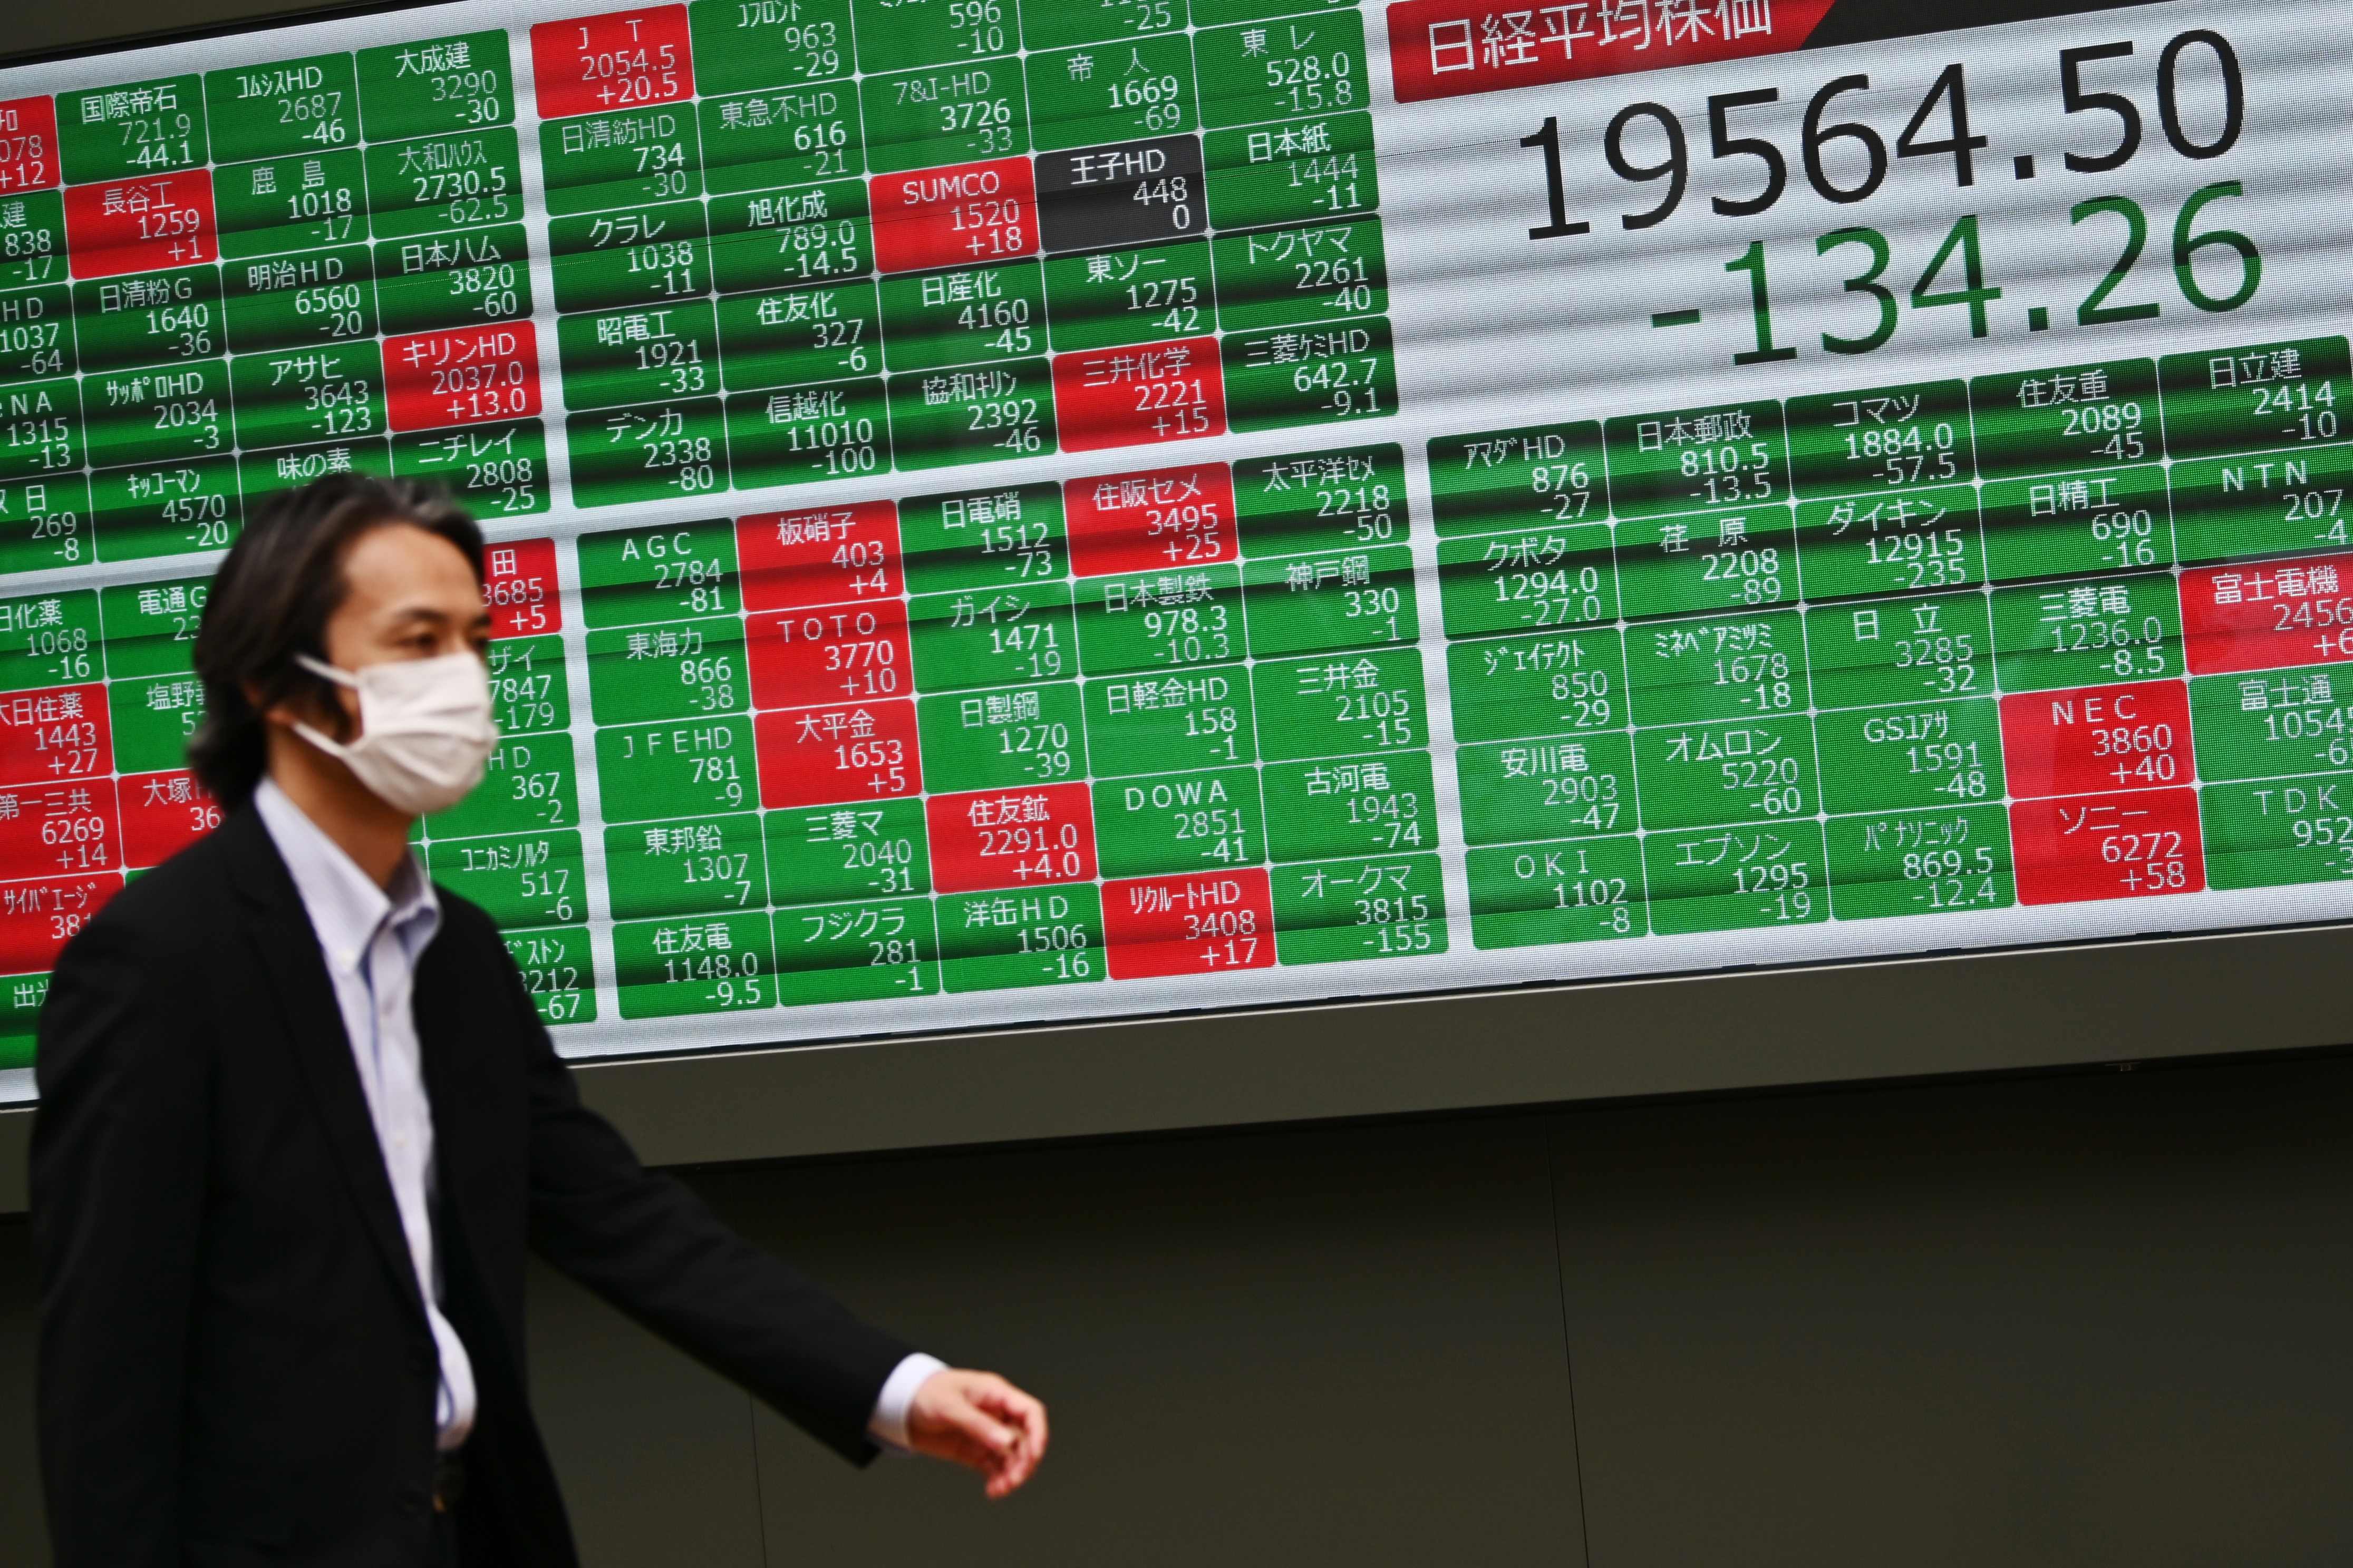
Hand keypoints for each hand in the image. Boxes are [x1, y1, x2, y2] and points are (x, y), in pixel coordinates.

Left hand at [904, 1368, 1048, 1499]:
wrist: (901, 1407)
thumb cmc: (926, 1394)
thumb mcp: (950, 1406)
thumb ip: (978, 1424)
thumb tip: (1007, 1442)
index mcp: (996, 1395)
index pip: (1030, 1412)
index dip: (1038, 1433)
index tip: (1034, 1456)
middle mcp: (997, 1415)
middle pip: (1025, 1439)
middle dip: (1024, 1461)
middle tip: (1013, 1479)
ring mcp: (987, 1434)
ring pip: (1012, 1457)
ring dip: (1012, 1474)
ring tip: (1001, 1489)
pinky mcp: (975, 1451)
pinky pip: (995, 1467)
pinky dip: (998, 1480)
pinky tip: (993, 1491)